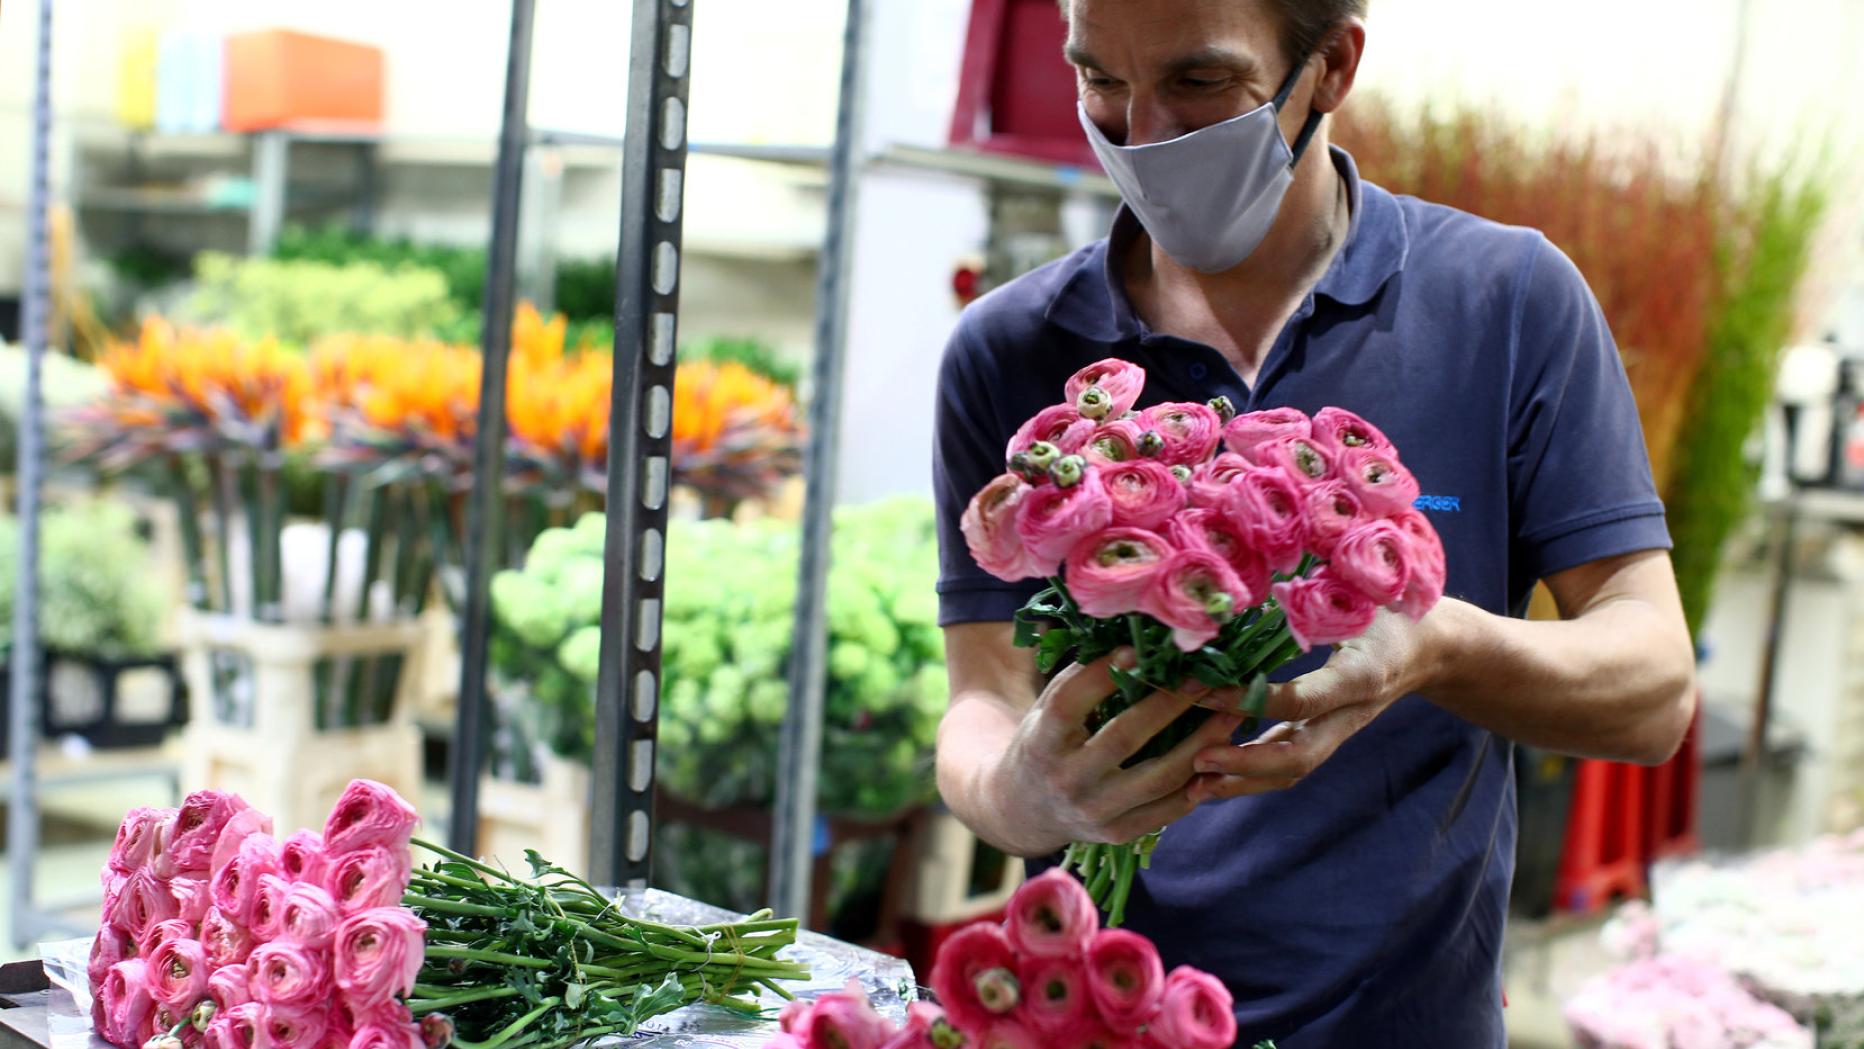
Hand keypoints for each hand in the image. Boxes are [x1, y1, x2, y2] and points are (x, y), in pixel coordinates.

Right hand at [986, 647, 1245, 854]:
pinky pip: (1168, 809)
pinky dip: (1198, 783)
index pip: (1070, 704)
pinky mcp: (1118, 834)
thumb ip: (1080, 681)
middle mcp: (1066, 781)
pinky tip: (1220, 756)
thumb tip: (1131, 638)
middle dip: (1170, 703)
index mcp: (1041, 742)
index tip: (1137, 650)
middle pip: (1125, 737)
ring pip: (1159, 777)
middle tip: (1204, 677)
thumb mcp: (1044, 712)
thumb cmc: (1044, 745)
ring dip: (1202, 743)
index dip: (1102, 675)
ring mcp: (1094, 813)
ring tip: (1231, 714)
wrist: (1025, 810)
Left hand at [1187, 605, 1449, 801]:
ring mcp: (1339, 730)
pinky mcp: (1326, 734)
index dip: (1249, 701)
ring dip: (1243, 782)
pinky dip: (1250, 774)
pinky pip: (1289, 763)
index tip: (1202, 692)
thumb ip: (1307, 601)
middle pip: (1299, 756)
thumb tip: (1235, 592)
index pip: (1301, 701)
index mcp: (1360, 676)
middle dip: (1245, 763)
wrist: (1427, 646)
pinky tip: (1211, 774)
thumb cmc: (1382, 609)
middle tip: (1197, 759)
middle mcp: (1350, 712)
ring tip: (1193, 785)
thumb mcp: (1353, 596)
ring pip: (1293, 770)